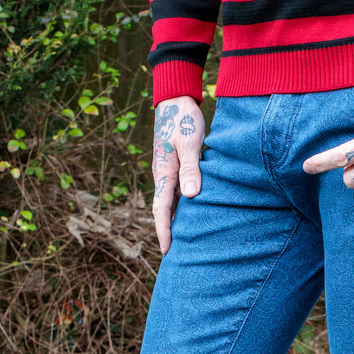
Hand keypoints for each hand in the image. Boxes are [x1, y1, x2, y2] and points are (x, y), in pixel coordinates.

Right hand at [152, 96, 204, 252]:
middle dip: (168, 232)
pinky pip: (178, 192)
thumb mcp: (190, 143)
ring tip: (186, 240)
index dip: (163, 231)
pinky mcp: (177, 165)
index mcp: (164, 173)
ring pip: (172, 202)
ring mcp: (169, 171)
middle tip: (176, 255)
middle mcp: (164, 175)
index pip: (161, 209)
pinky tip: (193, 214)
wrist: (175, 98)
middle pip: (164, 210)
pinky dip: (183, 206)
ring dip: (176, 221)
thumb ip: (191, 169)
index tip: (167, 251)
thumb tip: (191, 197)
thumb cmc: (184, 119)